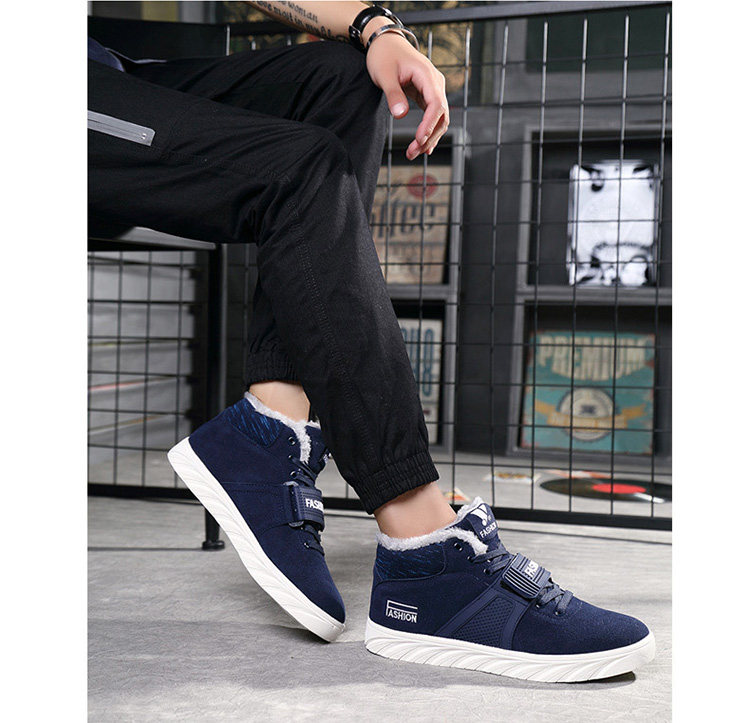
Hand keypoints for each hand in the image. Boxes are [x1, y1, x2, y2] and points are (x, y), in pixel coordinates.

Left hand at [365, 32, 449, 160]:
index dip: (429, 124)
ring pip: (439, 118)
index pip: (436, 104)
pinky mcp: (428, 94)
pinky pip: (433, 115)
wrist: (385, 42)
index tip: (419, 139)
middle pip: (441, 115)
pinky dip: (429, 131)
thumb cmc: (384, 55)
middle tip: (413, 152)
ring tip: (414, 153)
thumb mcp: (384, 75)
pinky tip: (424, 146)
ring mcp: (433, 88)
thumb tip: (400, 115)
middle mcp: (435, 82)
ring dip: (429, 137)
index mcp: (427, 74)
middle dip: (429, 136)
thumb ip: (393, 94)